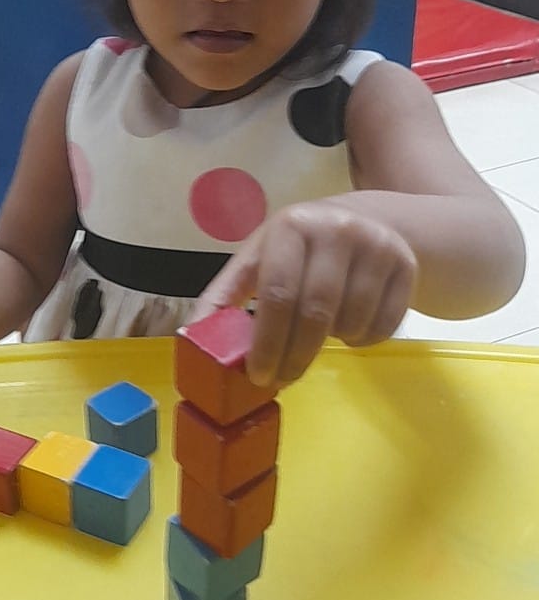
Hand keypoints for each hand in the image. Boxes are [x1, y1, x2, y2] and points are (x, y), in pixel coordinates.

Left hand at [192, 202, 416, 387]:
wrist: (371, 220)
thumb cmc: (301, 249)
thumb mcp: (261, 257)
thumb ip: (229, 294)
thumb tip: (192, 337)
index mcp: (291, 226)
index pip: (277, 293)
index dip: (266, 340)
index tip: (258, 375)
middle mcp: (336, 229)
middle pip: (315, 313)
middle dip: (294, 356)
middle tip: (283, 379)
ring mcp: (377, 245)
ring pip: (351, 322)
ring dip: (331, 343)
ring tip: (318, 336)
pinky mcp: (407, 265)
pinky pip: (384, 325)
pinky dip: (363, 340)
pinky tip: (350, 327)